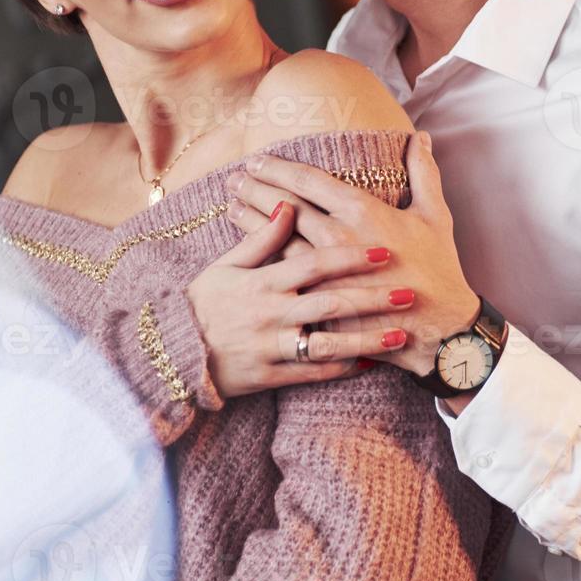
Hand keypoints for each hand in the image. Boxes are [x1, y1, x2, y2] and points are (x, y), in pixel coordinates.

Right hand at [186, 200, 414, 396]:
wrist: (173, 352)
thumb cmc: (205, 302)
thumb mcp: (227, 265)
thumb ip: (262, 238)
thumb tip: (290, 204)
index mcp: (263, 282)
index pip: (313, 264)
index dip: (350, 257)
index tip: (383, 251)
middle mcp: (271, 314)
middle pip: (330, 302)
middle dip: (371, 298)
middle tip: (407, 292)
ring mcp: (272, 347)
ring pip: (327, 343)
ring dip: (366, 339)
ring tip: (399, 335)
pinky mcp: (271, 375)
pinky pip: (314, 374)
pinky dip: (344, 369)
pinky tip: (372, 363)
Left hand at [223, 131, 479, 375]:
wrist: (440, 328)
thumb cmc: (439, 269)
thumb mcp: (435, 215)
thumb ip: (423, 172)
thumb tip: (419, 138)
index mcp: (363, 211)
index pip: (309, 181)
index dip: (279, 168)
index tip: (258, 159)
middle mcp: (338, 237)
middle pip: (284, 207)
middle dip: (256, 189)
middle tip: (233, 178)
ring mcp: (325, 272)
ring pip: (276, 239)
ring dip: (250, 220)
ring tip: (230, 205)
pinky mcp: (320, 301)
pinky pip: (282, 276)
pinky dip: (260, 259)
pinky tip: (243, 251)